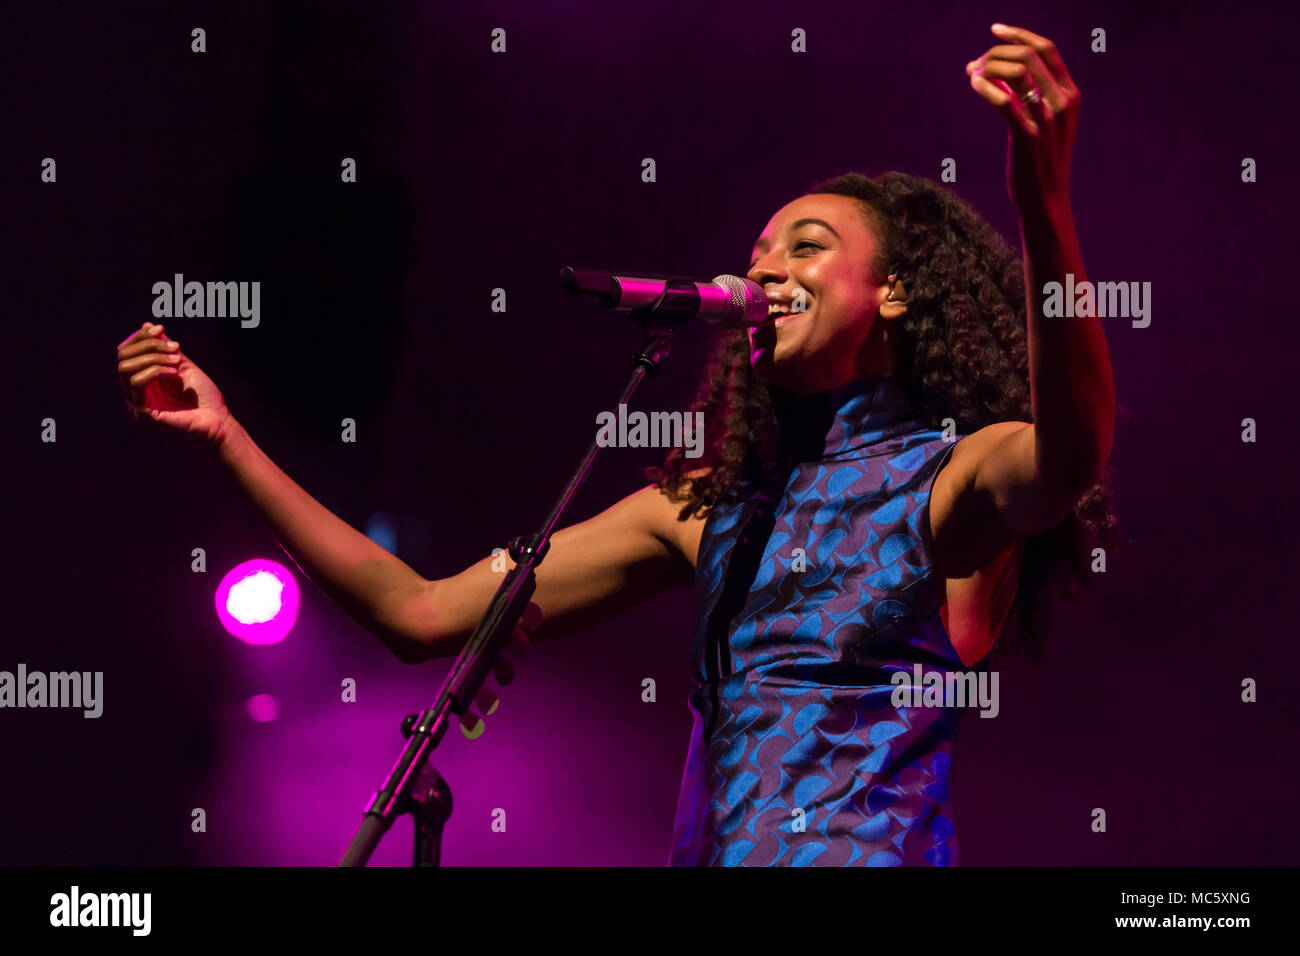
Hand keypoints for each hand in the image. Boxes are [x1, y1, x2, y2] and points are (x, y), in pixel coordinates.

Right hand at [116, 321, 232, 443]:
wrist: (219, 423)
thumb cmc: (205, 398)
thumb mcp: (183, 366)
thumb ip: (165, 349)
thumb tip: (147, 325)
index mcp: (142, 382)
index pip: (126, 353)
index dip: (140, 337)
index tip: (160, 328)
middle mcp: (135, 393)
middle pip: (123, 357)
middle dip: (148, 345)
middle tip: (175, 346)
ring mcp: (136, 404)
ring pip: (126, 368)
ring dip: (154, 357)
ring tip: (178, 361)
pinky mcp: (143, 413)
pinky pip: (136, 383)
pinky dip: (154, 371)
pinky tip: (174, 373)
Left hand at [965, 23, 1079, 209]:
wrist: (1046, 199)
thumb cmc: (1039, 160)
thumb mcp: (1039, 121)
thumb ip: (1022, 95)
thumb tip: (988, 71)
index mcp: (1070, 93)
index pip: (1046, 49)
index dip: (1019, 35)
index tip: (995, 30)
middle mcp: (1062, 101)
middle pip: (1027, 56)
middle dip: (995, 53)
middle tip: (974, 64)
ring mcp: (1046, 118)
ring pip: (1016, 72)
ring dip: (987, 67)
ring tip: (971, 75)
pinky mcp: (1027, 136)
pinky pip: (1003, 101)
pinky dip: (985, 86)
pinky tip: (974, 84)